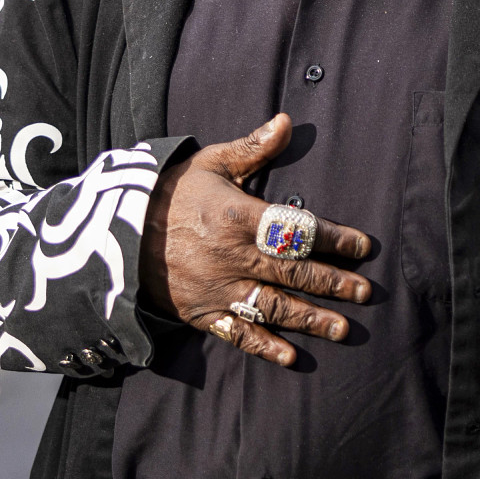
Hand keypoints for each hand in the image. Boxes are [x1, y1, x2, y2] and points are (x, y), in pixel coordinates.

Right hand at [139, 113, 372, 366]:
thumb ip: (252, 147)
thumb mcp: (211, 162)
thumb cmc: (171, 192)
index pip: (296, 230)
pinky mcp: (201, 312)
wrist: (113, 232)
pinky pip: (236, 333)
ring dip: (309, 319)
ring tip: (343, 328)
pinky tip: (291, 357)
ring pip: (271, 308)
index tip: (364, 247)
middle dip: (332, 283)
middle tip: (366, 293)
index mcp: (238, 217)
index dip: (333, 239)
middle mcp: (231, 256)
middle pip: (291, 272)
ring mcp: (216, 288)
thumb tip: (287, 121)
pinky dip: (263, 347)